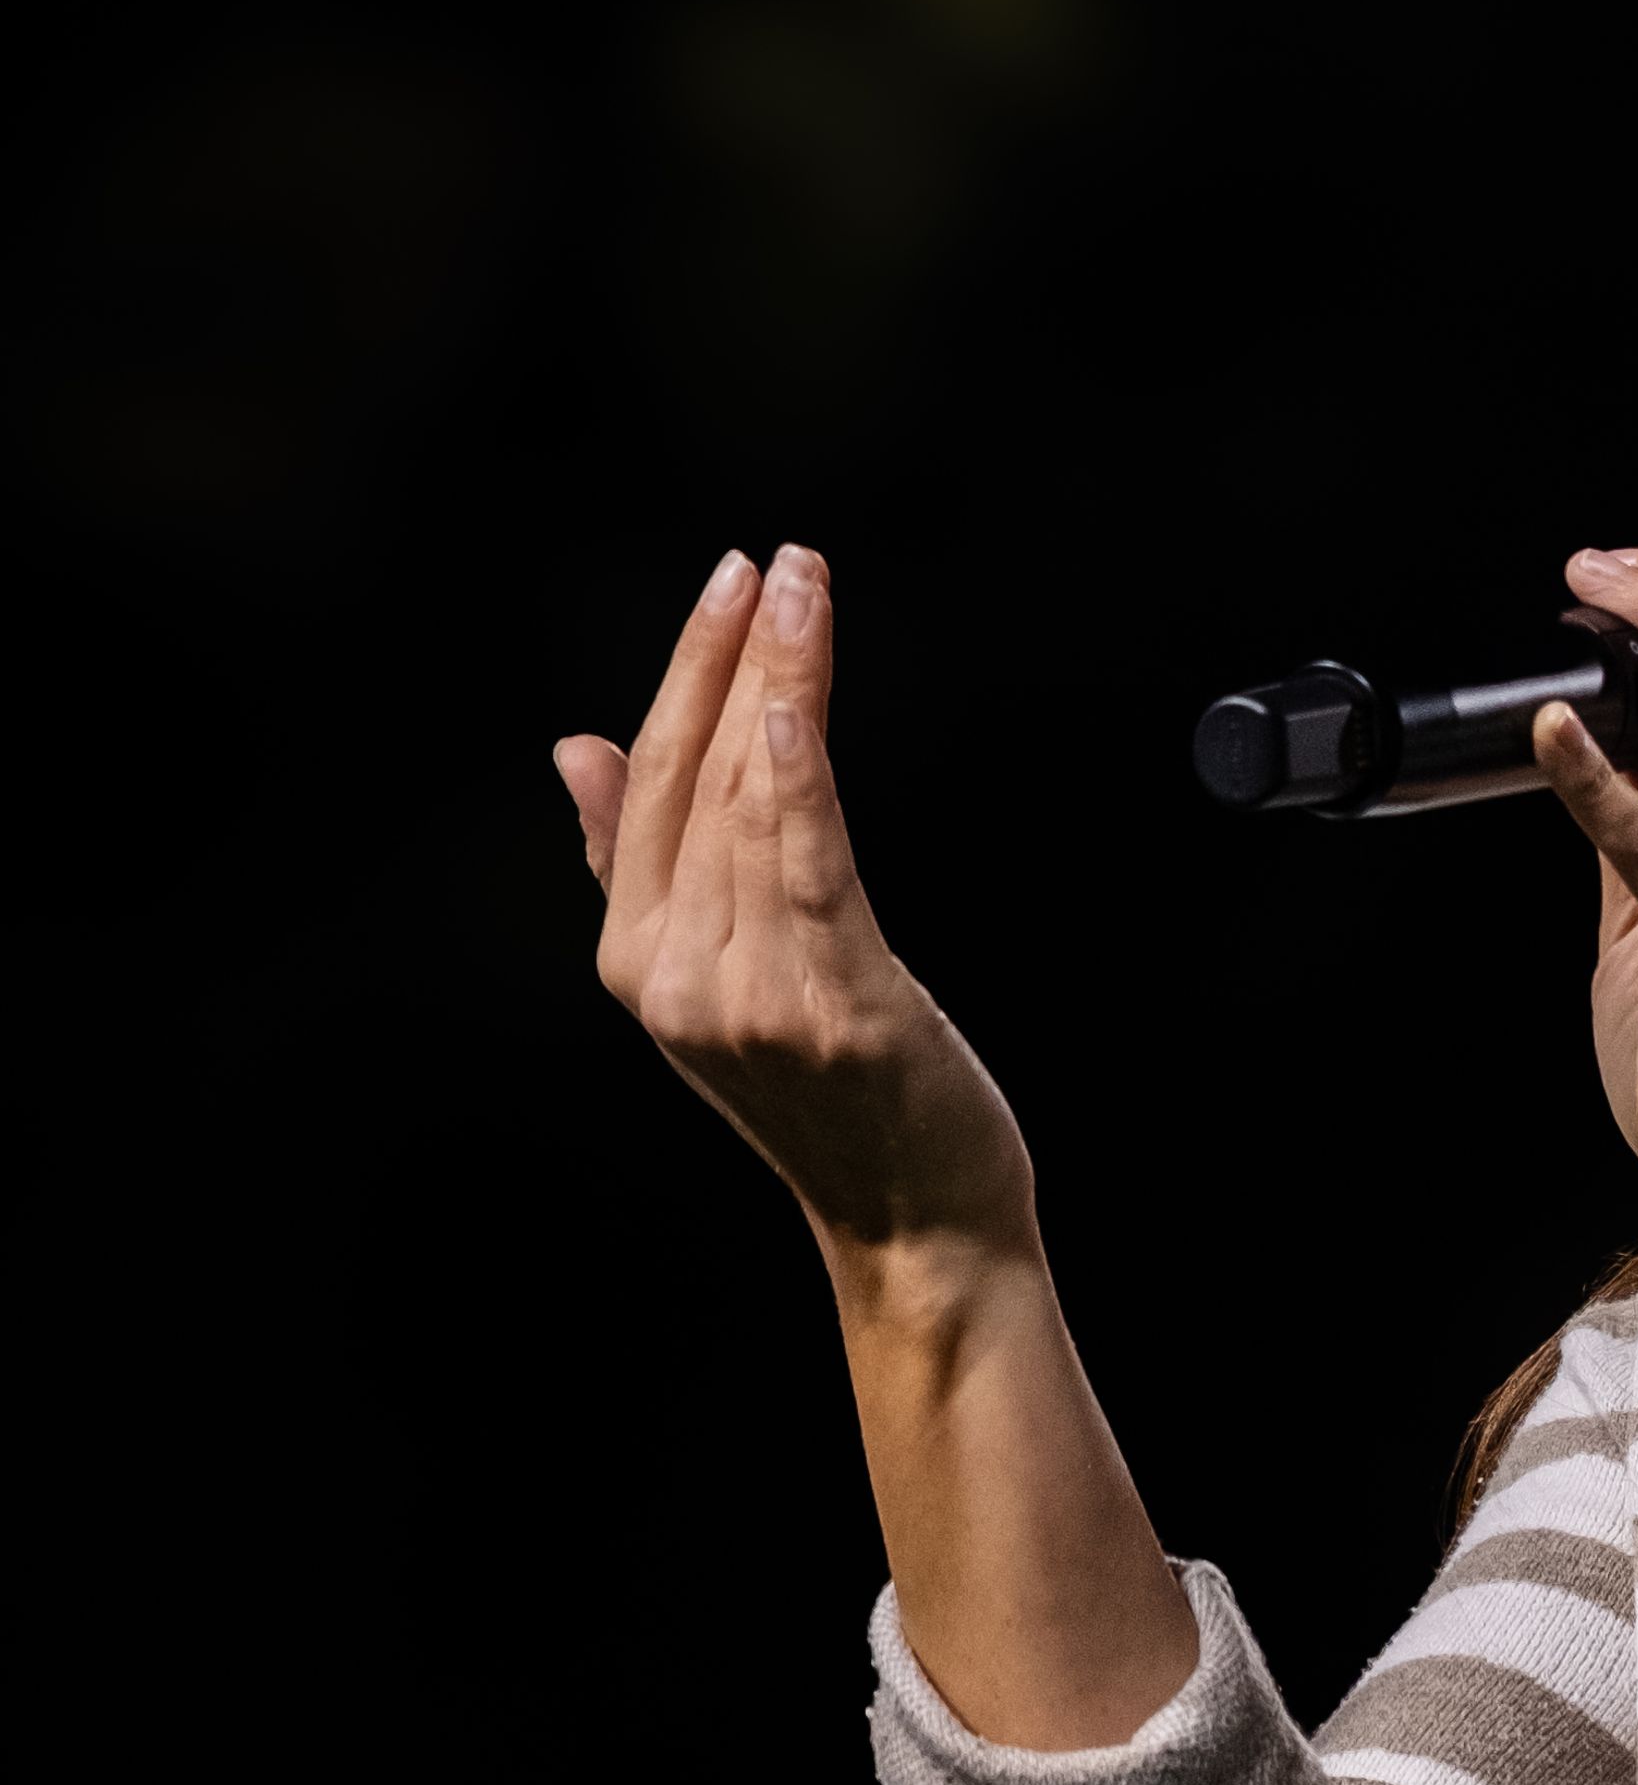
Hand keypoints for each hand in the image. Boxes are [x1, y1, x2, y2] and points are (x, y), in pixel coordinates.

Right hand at [556, 547, 1035, 1275]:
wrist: (917, 1223)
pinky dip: (795, 783)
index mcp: (636, 961)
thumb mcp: (720, 977)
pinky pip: (806, 871)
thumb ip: (642, 866)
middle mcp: (673, 977)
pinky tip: (792, 707)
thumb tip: (573, 747)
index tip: (733, 579)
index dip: (687, 671)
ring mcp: (747, 996)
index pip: (648, 783)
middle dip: (732, 657)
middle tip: (771, 561)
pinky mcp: (833, 1005)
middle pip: (697, 780)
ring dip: (778, 684)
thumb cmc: (836, 1095)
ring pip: (754, 805)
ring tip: (804, 590)